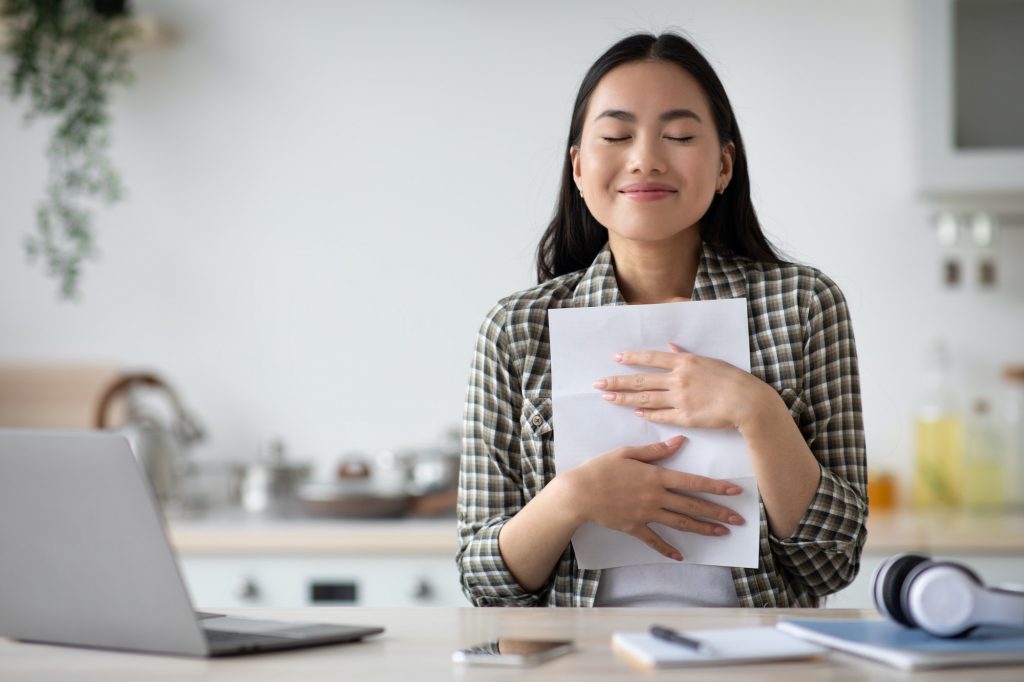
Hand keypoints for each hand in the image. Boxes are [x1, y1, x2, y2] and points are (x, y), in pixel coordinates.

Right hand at [562, 436, 744, 560]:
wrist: (579, 493)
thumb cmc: (601, 468)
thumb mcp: (627, 452)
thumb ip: (656, 450)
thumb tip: (680, 441)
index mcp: (656, 476)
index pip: (693, 482)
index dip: (716, 486)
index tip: (735, 491)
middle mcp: (656, 496)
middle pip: (693, 506)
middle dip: (718, 512)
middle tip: (739, 519)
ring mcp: (646, 514)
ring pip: (680, 523)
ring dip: (703, 529)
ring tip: (722, 533)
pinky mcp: (634, 527)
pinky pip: (654, 540)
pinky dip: (668, 549)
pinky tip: (681, 556)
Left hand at [594, 343, 769, 430]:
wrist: (748, 402)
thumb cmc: (734, 380)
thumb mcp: (710, 361)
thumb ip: (687, 355)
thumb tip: (670, 347)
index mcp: (685, 363)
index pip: (651, 359)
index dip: (631, 359)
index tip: (615, 359)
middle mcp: (679, 379)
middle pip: (641, 380)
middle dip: (617, 382)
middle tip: (598, 383)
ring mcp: (680, 399)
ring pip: (645, 398)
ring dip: (624, 399)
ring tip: (608, 398)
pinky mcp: (685, 418)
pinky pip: (661, 416)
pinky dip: (647, 414)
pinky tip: (635, 412)